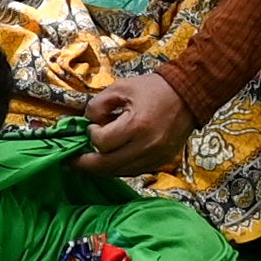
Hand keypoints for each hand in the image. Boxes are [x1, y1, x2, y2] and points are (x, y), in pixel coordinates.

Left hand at [78, 67, 194, 178]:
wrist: (188, 95)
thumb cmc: (153, 89)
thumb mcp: (121, 88)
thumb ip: (98, 105)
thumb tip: (86, 123)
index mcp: (137, 125)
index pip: (102, 142)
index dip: (91, 135)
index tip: (92, 126)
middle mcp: (147, 146)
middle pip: (108, 165)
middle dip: (86, 164)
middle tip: (71, 162)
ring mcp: (156, 157)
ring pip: (120, 172)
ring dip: (102, 168)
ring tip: (89, 162)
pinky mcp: (161, 161)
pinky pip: (134, 171)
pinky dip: (119, 167)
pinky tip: (110, 160)